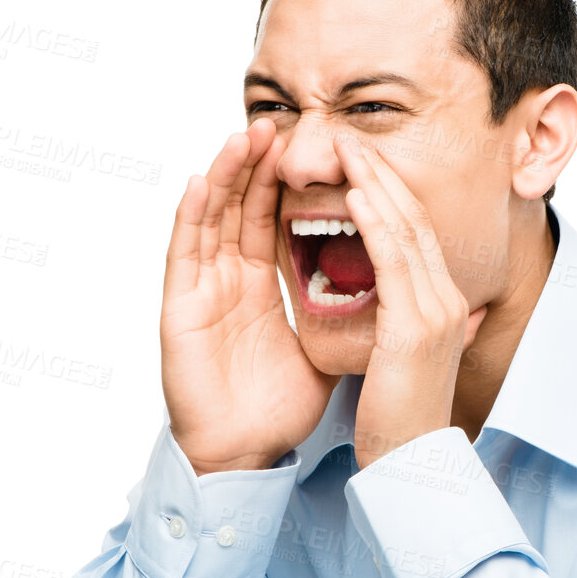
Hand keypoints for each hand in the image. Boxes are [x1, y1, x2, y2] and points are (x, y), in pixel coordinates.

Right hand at [162, 118, 340, 474]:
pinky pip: (182, 254)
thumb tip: (397, 297)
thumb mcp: (323, 349)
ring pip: (211, 217)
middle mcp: (229, 279)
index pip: (275, 218)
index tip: (313, 148)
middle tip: (278, 123)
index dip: (290, 182)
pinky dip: (190, 217)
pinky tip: (202, 183)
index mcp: (261, 285)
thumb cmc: (276, 409)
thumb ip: (346, 315)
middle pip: (242, 207)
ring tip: (246, 136)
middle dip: (258, 164)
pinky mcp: (180, 309)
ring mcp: (202, 290)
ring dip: (226, 174)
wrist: (245, 454)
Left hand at [336, 135, 487, 469]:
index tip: (363, 163)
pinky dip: (375, 221)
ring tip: (348, 149)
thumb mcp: (409, 360)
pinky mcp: (416, 326)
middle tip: (351, 138)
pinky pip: (394, 260)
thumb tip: (422, 309)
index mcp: (446, 306)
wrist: (412, 463)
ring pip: (407, 229)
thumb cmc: (400, 418)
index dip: (392, 193)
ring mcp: (437, 311)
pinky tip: (354, 194)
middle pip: (416, 220)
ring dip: (376, 183)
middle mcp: (449, 300)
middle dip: (383, 174)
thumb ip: (415, 327)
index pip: (418, 234)